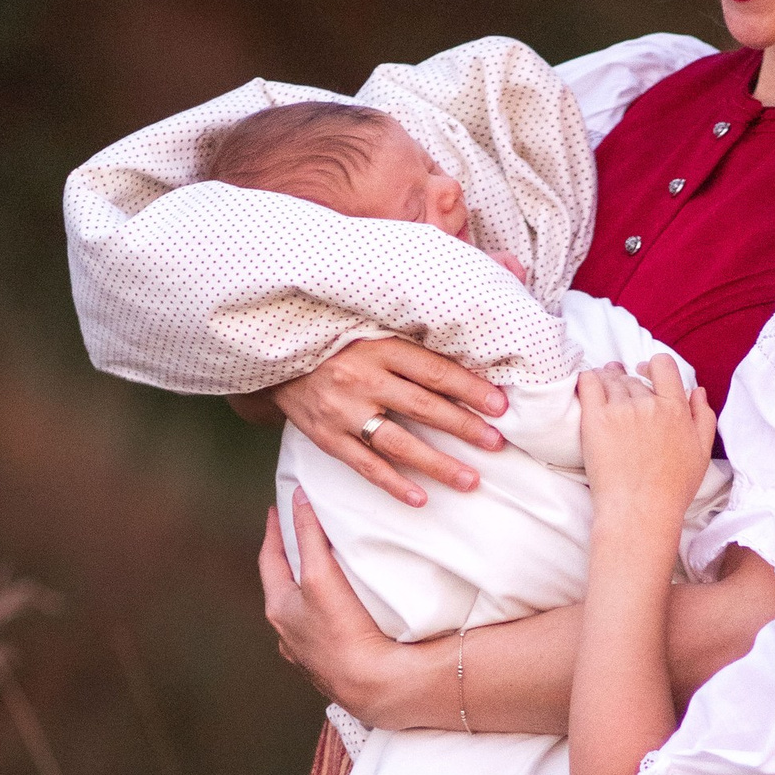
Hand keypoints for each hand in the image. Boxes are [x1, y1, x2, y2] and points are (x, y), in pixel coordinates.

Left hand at [257, 501, 403, 720]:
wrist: (372, 686)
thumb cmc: (341, 631)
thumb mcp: (319, 575)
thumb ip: (308, 535)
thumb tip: (299, 497)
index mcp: (278, 610)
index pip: (269, 560)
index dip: (274, 532)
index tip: (277, 509)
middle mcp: (288, 635)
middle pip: (285, 586)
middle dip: (291, 561)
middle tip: (301, 536)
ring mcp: (310, 654)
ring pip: (304, 612)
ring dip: (310, 591)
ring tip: (324, 571)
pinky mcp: (335, 666)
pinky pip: (326, 632)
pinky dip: (330, 616)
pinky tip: (346, 614)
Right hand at [268, 336, 509, 503]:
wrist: (274, 353)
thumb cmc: (335, 336)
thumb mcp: (371, 319)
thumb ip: (417, 318)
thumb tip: (495, 276)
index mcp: (378, 345)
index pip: (434, 370)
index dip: (470, 389)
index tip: (500, 406)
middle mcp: (362, 378)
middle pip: (423, 407)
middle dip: (464, 427)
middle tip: (497, 443)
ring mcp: (342, 411)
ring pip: (398, 442)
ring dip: (437, 464)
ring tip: (470, 480)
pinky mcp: (327, 437)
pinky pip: (365, 466)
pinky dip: (393, 484)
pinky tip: (421, 498)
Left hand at [576, 358, 715, 548]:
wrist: (639, 512)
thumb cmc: (672, 490)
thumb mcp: (701, 453)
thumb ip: (703, 417)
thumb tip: (697, 390)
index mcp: (676, 408)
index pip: (663, 365)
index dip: (652, 365)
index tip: (643, 373)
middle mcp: (649, 404)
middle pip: (633, 377)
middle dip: (627, 381)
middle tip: (620, 394)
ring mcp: (621, 410)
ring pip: (611, 379)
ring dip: (607, 380)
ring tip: (605, 390)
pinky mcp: (596, 420)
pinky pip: (588, 383)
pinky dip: (588, 379)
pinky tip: (588, 385)